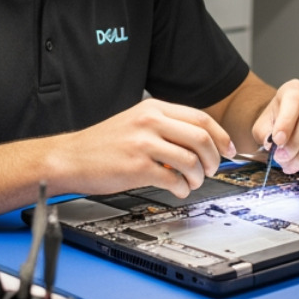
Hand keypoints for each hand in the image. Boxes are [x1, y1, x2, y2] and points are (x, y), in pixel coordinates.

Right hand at [52, 99, 234, 199]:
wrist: (68, 158)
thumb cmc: (103, 144)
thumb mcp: (136, 122)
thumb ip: (166, 126)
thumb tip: (201, 143)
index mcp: (154, 108)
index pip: (201, 119)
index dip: (221, 137)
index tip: (229, 150)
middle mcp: (150, 122)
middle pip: (201, 139)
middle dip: (214, 159)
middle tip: (212, 170)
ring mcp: (143, 144)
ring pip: (191, 160)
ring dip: (199, 176)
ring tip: (193, 182)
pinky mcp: (136, 167)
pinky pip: (173, 179)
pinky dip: (183, 188)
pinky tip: (179, 189)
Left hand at [252, 80, 298, 174]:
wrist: (287, 127)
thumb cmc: (276, 123)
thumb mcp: (262, 125)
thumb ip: (264, 133)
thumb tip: (272, 144)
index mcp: (295, 89)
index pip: (295, 100)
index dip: (287, 122)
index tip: (278, 141)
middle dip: (296, 144)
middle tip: (282, 158)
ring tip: (291, 165)